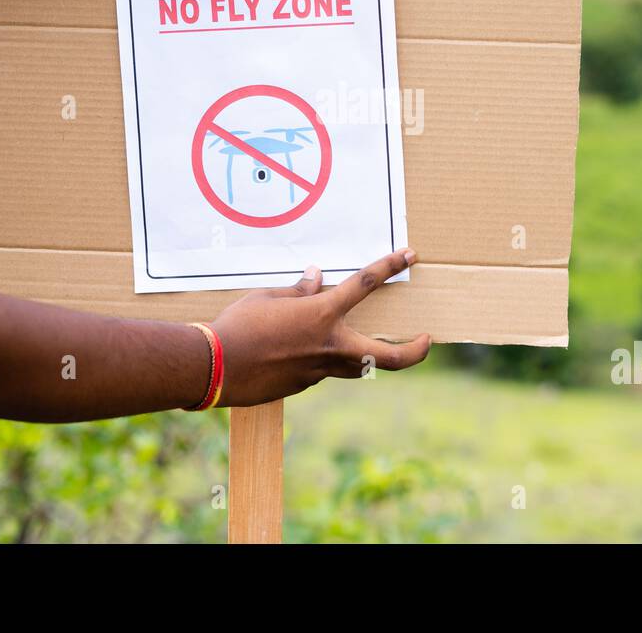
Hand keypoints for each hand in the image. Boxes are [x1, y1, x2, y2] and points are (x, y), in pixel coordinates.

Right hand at [209, 248, 429, 406]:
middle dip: (413, 351)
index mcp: (323, 315)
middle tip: (427, 341)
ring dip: (365, 354)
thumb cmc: (238, 326)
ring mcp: (318, 371)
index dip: (390, 266)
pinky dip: (319, 358)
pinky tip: (295, 350)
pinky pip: (321, 369)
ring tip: (364, 342)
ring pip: (355, 365)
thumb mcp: (268, 297)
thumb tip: (316, 279)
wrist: (215, 367)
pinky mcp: (302, 386)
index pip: (366, 283)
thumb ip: (299, 291)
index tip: (409, 256)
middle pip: (386, 355)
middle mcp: (330, 346)